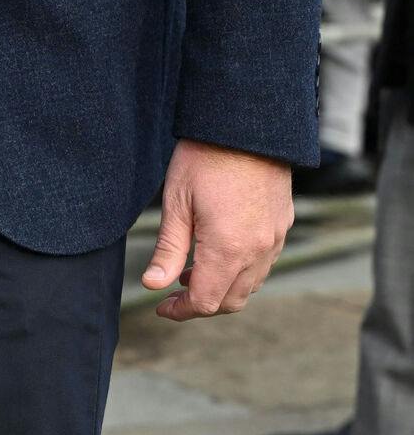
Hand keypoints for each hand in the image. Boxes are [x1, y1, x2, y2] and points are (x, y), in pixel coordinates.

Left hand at [142, 139, 292, 319]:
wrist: (247, 124)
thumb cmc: (205, 157)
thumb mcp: (177, 201)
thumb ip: (168, 249)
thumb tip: (154, 285)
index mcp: (228, 249)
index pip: (206, 301)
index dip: (181, 310)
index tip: (162, 305)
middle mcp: (258, 252)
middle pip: (231, 301)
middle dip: (201, 303)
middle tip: (174, 291)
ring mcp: (274, 240)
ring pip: (250, 285)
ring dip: (222, 287)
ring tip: (191, 270)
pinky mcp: (282, 225)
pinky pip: (263, 263)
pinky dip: (241, 270)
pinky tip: (219, 251)